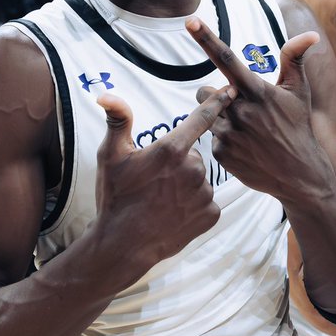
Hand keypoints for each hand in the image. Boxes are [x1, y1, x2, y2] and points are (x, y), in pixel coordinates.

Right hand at [94, 86, 233, 267]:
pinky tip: (174, 214)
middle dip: (178, 164)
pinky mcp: (212, 214)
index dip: (217, 102)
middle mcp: (193, 168)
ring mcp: (205, 193)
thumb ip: (118, 121)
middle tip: (155, 182)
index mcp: (171, 149)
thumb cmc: (116, 197)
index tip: (231, 91)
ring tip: (163, 201)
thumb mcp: (111, 156)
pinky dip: (194, 206)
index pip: (201, 118)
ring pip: (199, 180)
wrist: (124, 244)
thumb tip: (105, 95)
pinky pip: (207, 202)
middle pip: (193, 156)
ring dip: (186, 186)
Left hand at [186, 16, 327, 202]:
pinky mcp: (221, 153)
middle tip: (238, 108)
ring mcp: (229, 133)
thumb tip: (310, 34)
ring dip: (220, 118)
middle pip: (206, 92)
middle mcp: (240, 110)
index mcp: (256, 91)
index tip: (190, 21)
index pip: (227, 59)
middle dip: (216, 98)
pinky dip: (224, 140)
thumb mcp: (299, 92)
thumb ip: (294, 60)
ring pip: (207, 116)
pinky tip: (244, 147)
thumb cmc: (298, 128)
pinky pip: (211, 138)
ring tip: (246, 130)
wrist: (300, 176)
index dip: (207, 38)